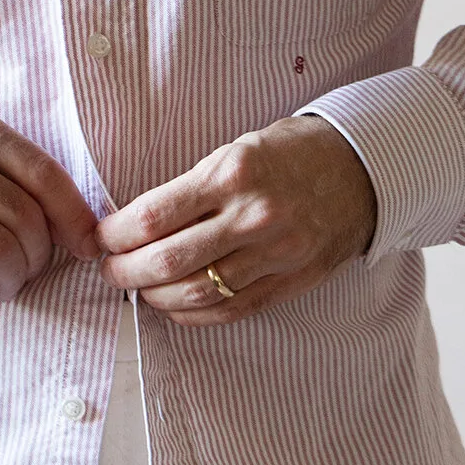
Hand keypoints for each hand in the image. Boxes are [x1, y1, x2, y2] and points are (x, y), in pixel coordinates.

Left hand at [94, 115, 377, 326]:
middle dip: (125, 271)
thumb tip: (136, 223)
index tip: (101, 238)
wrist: (363, 170)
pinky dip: (193, 314)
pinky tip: (174, 305)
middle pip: (167, 260)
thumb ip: (192, 186)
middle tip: (109, 269)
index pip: (153, 216)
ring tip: (139, 288)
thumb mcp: (237, 149)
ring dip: (155, 296)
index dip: (114, 235)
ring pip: (196, 292)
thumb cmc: (292, 153)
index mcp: (233, 174)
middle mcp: (253, 216)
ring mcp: (275, 253)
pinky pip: (230, 310)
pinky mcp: (291, 281)